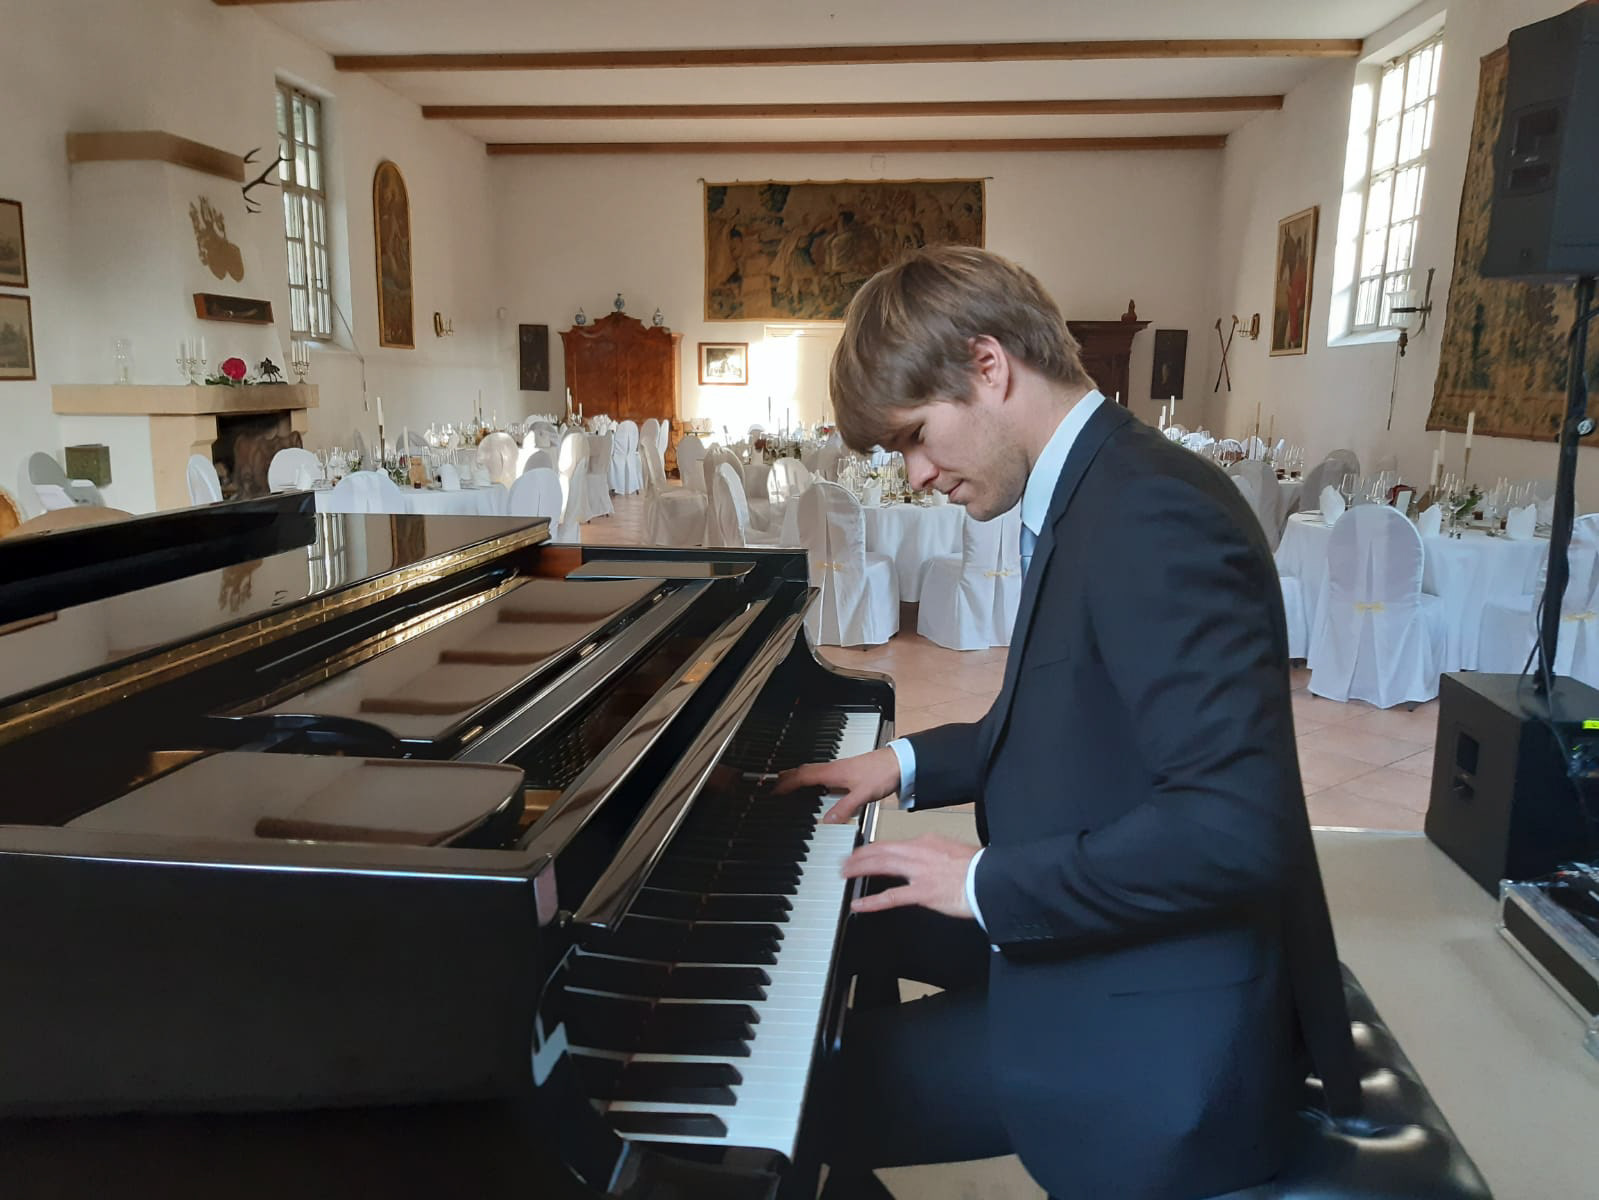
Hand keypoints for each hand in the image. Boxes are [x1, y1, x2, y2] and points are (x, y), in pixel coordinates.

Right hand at [774, 746, 900, 824]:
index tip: (774, 791)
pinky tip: (817, 786)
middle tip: (775, 785)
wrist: (900, 762)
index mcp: (832, 772)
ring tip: (789, 784)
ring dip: (799, 776)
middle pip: (804, 770)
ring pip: (813, 771)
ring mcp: (840, 768)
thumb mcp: (862, 795)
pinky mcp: (848, 771)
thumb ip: (844, 808)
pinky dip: (812, 779)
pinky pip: (822, 773)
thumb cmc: (883, 773)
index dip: (786, 784)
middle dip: (787, 777)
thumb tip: (827, 820)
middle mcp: (834, 768)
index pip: (802, 776)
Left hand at [842, 834, 977, 919]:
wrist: (992, 878)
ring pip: (880, 866)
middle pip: (880, 851)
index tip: (862, 853)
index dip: (872, 848)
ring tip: (845, 874)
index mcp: (926, 842)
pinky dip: (872, 901)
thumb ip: (935, 852)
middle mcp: (918, 853)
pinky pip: (891, 897)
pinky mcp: (923, 893)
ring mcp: (919, 873)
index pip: (892, 844)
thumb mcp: (953, 850)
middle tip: (844, 862)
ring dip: (858, 869)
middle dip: (858, 856)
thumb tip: (925, 857)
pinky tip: (859, 905)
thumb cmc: (978, 868)